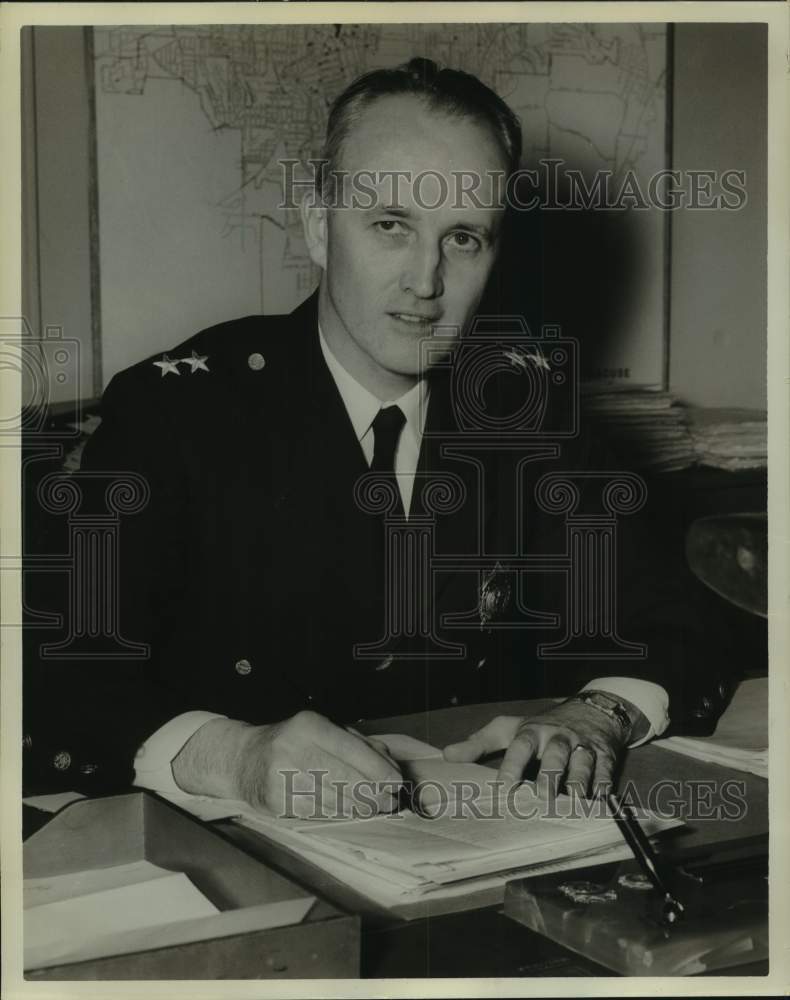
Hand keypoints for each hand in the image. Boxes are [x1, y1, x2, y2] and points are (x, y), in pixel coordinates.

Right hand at [172, 711, 402, 818]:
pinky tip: (349, 812)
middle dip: (372, 793)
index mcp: (309, 726)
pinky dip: (339, 814)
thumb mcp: (322, 730)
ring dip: (359, 807)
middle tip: (389, 801)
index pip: (351, 750)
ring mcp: (282, 777)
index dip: (377, 769)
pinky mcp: (276, 802)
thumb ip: (357, 743)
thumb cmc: (293, 742)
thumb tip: (389, 764)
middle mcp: (294, 749)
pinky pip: (318, 812)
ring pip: (333, 799)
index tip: (396, 781)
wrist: (244, 760)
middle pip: (344, 778)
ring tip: (374, 808)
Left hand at [443, 700, 629, 798]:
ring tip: (573, 801)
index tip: (504, 785)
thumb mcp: (508, 729)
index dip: (512, 764)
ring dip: (578, 782)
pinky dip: (604, 787)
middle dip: (549, 776)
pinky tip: (599, 801)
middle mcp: (558, 738)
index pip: (521, 746)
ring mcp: (582, 747)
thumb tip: (447, 755)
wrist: (588, 710)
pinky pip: (605, 772)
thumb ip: (478, 744)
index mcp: (532, 732)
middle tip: (542, 798)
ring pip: (582, 764)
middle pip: (555, 756)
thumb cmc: (540, 726)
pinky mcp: (604, 756)